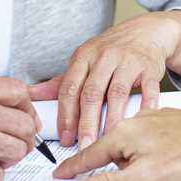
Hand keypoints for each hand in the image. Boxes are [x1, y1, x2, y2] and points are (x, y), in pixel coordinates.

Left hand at [33, 12, 180, 149]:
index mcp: (83, 57)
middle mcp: (104, 57)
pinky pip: (148, 89)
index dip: (66, 115)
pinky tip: (138, 124)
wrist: (145, 32)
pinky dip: (144, 107)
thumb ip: (60, 83)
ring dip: (111, 121)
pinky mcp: (149, 67)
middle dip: (86, 123)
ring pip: (116, 94)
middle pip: (91, 93)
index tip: (65, 138)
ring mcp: (127, 61)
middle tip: (84, 147)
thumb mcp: (83, 61)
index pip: (69, 89)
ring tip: (107, 142)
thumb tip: (31, 96)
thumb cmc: (110, 51)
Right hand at [52, 108, 180, 180]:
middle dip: (106, 165)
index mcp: (123, 135)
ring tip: (146, 171)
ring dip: (130, 158)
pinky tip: (164, 159)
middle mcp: (135, 123)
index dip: (72, 168)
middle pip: (109, 149)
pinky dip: (149, 150)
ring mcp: (155, 121)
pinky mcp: (172, 122)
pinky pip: (151, 140)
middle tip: (107, 177)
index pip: (88, 155)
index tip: (59, 174)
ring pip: (132, 144)